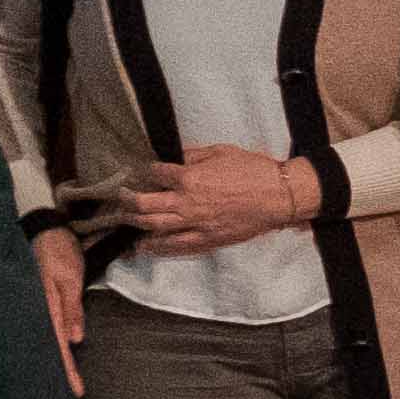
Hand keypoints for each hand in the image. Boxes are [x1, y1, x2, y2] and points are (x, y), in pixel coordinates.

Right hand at [33, 227, 86, 395]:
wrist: (44, 230)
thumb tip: (74, 340)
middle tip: (72, 395)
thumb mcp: (70, 277)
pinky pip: (43, 329)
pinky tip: (54, 356)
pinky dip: (50, 344)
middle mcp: (34, 310)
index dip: (65, 367)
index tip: (75, 389)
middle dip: (58, 372)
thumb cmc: (59, 252)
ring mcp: (33, 307)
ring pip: (44, 341)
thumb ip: (71, 307)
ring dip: (53, 361)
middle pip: (47, 347)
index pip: (56, 344)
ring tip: (63, 383)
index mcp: (43, 306)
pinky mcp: (36, 303)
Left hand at [126, 143, 312, 254]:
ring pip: (155, 227)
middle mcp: (187, 202)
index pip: (156, 174)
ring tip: (126, 221)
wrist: (279, 196)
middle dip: (128, 200)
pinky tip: (147, 246)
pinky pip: (177, 246)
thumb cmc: (254, 170)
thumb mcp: (222, 152)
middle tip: (120, 198)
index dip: (146, 171)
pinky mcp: (207, 239)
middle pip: (145, 204)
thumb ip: (194, 155)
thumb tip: (177, 157)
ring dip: (136, 224)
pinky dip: (159, 246)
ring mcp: (196, 224)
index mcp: (189, 178)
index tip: (142, 171)